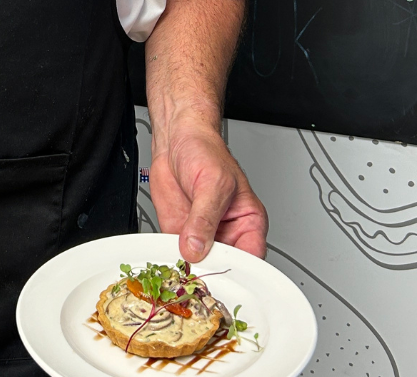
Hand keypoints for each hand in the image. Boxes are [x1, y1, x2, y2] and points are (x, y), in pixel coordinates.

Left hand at [148, 120, 267, 263]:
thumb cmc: (205, 150)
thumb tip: (196, 248)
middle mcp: (226, 232)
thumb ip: (204, 218)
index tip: (223, 276)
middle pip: (224, 267)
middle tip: (197, 277)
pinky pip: (174, 253)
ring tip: (179, 270)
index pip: (251, 259)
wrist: (176, 138)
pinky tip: (165, 258)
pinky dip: (169, 258)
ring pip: (198, 264)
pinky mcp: (179, 232)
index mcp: (248, 222)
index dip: (240, 272)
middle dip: (210, 274)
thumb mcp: (212, 183)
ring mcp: (202, 234)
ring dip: (187, 270)